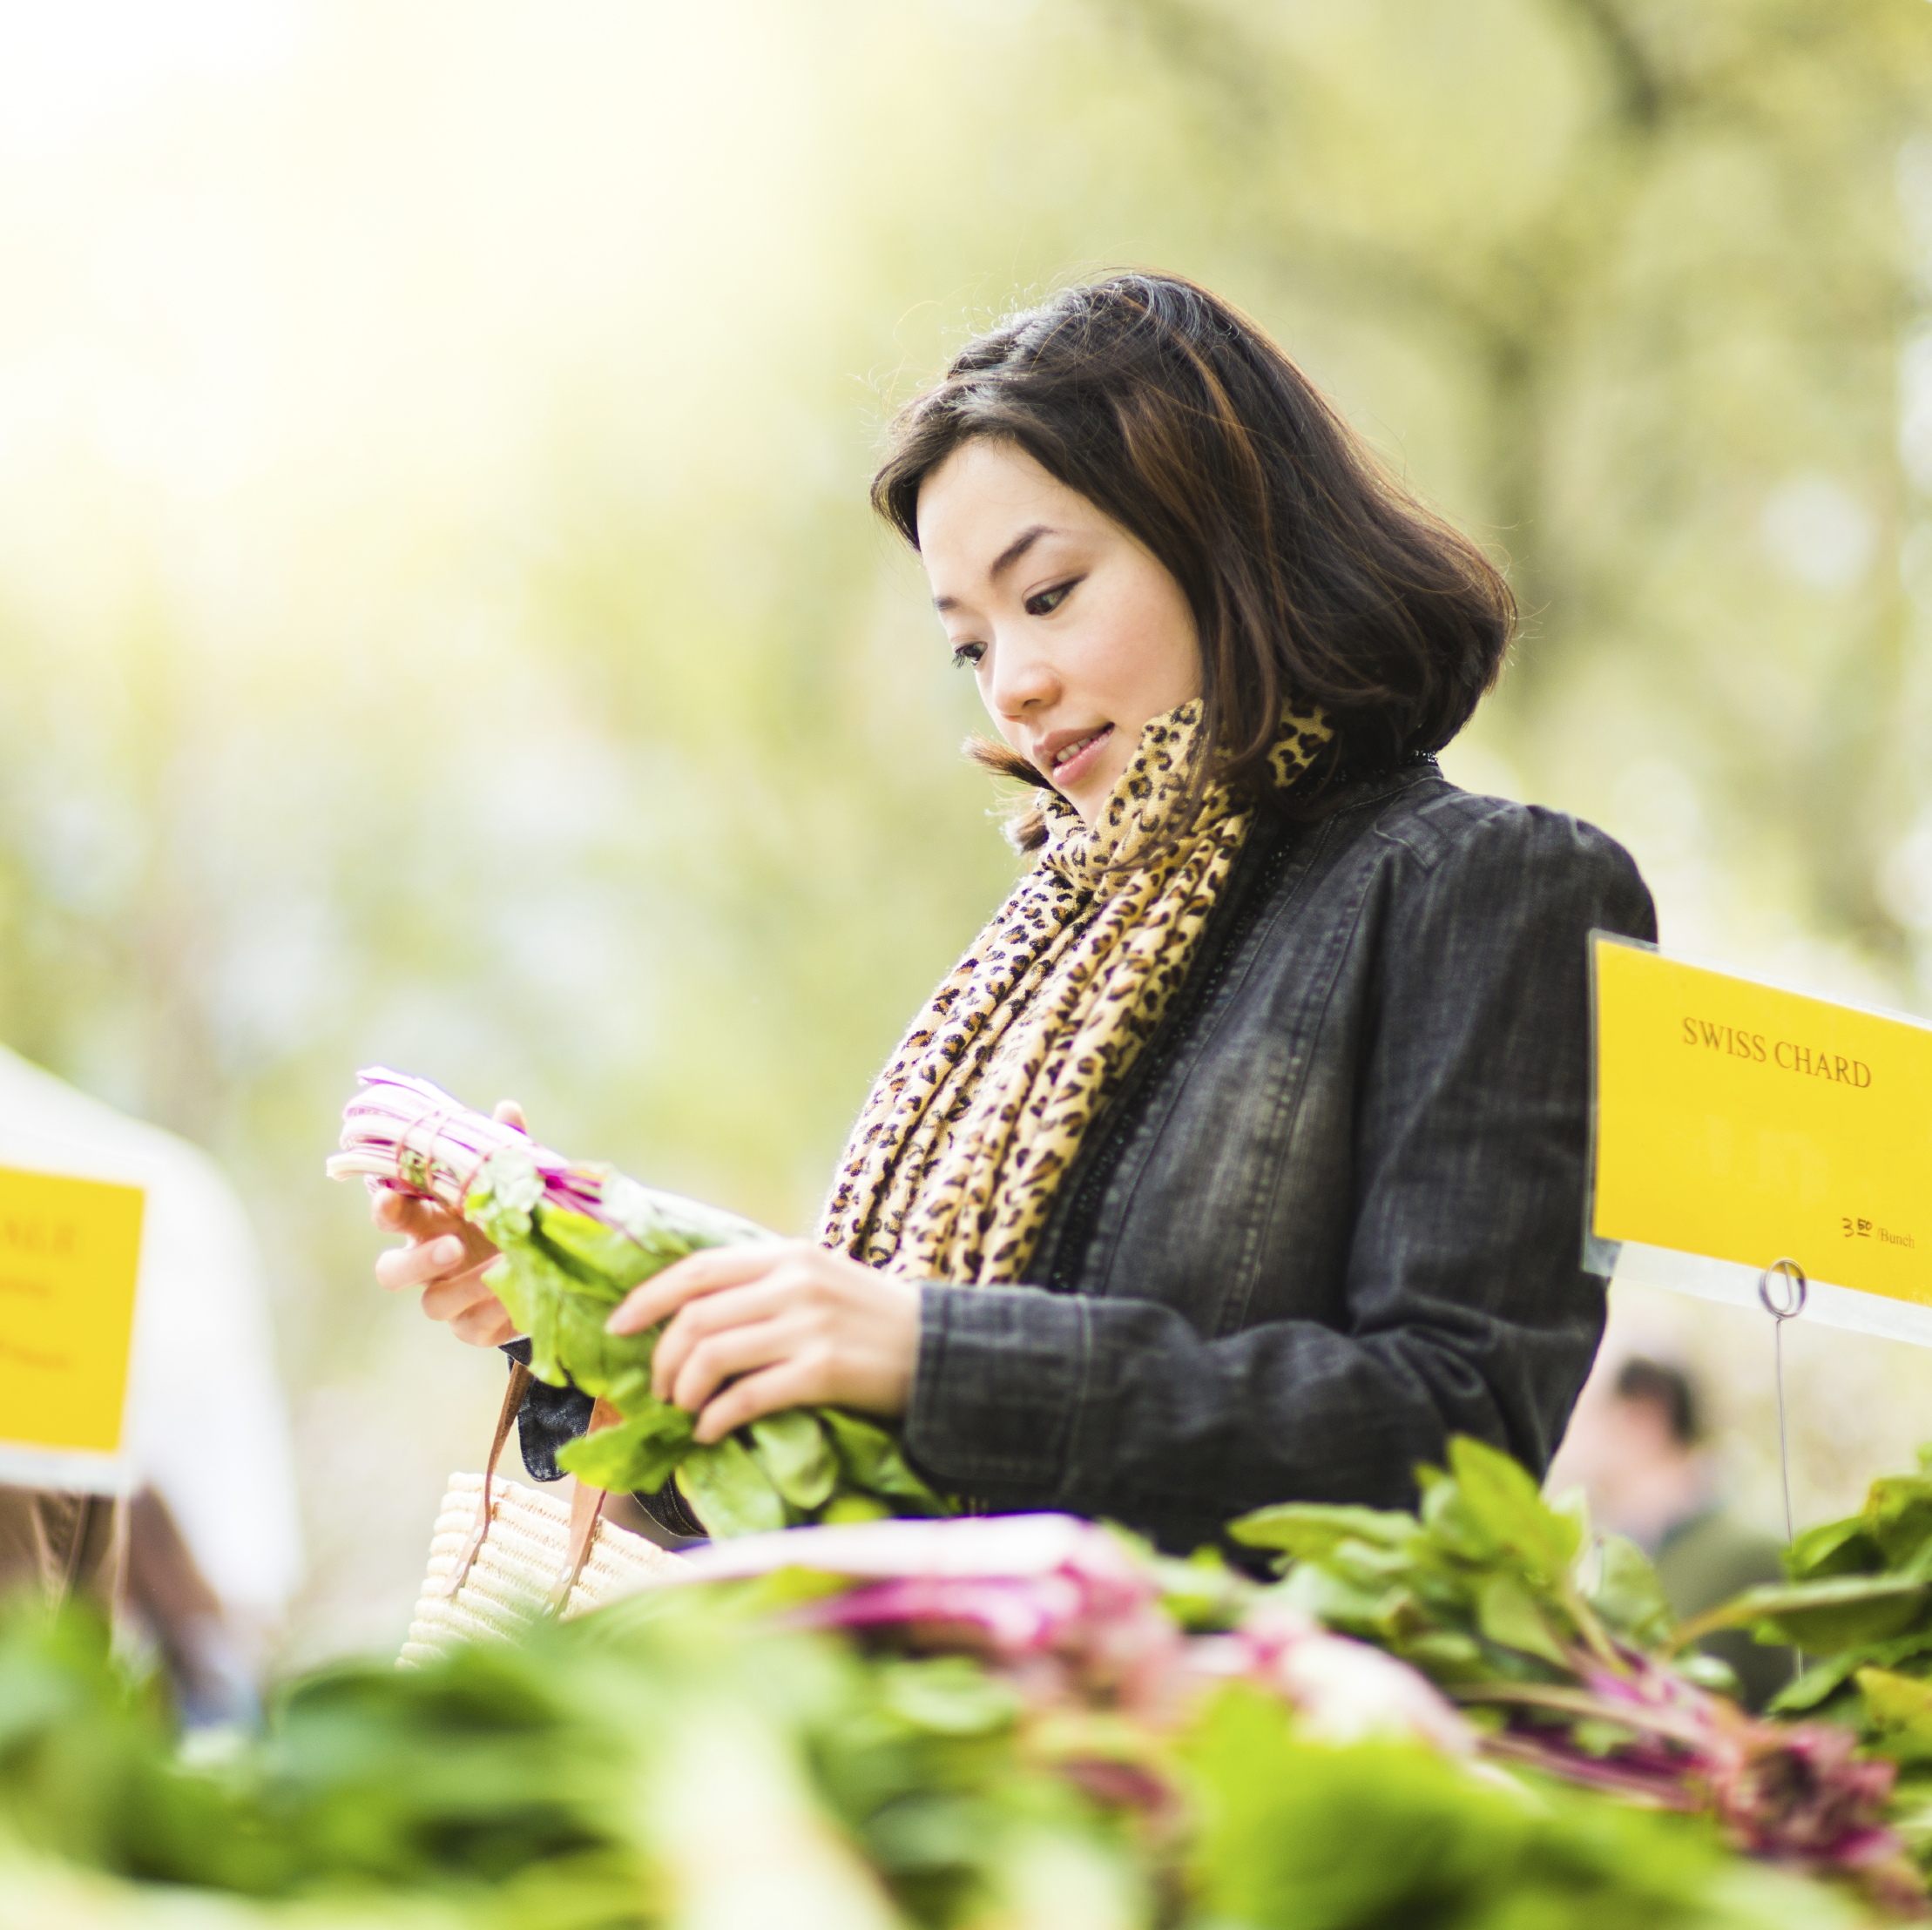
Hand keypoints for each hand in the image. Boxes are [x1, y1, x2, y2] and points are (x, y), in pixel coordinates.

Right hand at [371, 1099, 524, 1347]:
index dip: (385, 1207)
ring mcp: (446, 1296)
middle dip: (419, 1260)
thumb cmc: (510, 1213)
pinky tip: (515, 1300)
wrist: (542, 1264)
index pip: (392, 1213)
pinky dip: (494, 1315)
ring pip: (431, 1305)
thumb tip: (507, 1109)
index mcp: (428, 1219)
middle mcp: (427, 1259)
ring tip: (499, 1272)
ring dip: (464, 1288)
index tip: (388, 1197)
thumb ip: (506, 1151)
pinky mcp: (471, 1327)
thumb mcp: (511, 1181)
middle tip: (453, 1246)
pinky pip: (471, 1329)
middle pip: (392, 1272)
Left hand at [607, 1242, 918, 1443]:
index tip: (618, 1326)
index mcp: (789, 1254)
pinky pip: (746, 1397)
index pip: (697, 1269)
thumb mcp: (823, 1280)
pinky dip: (715, 1418)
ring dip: (684, 1391)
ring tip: (686, 1410)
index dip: (648, 1299)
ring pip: (711, 1356)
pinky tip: (710, 1432)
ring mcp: (809, 1325)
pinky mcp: (824, 1371)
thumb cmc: (877, 1321)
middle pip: (696, 1318)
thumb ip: (768, 1284)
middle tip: (661, 1390)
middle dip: (664, 1360)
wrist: (945, 1351)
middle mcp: (795, 1283)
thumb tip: (695, 1313)